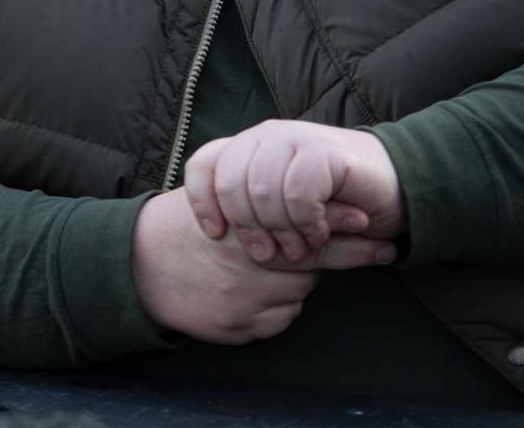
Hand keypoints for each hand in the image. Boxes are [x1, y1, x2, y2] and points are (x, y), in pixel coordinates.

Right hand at [130, 190, 392, 343]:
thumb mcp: (216, 198)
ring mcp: (244, 299)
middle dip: (348, 253)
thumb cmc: (187, 228)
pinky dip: (274, 308)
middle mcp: (247, 263)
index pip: (303, 224)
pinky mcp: (239, 328)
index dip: (338, 223)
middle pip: (312, 262)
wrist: (140, 268)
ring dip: (294, 280)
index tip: (369, 219)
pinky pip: (279, 318)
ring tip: (267, 266)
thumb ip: (258, 198)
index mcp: (244, 226)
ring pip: (298, 292)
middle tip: (382, 248)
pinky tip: (253, 295)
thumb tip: (309, 195)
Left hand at [184, 121, 404, 266]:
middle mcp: (267, 136)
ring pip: (262, 191)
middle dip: (248, 228)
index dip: (202, 202)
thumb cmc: (334, 207)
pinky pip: (297, 194)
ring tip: (300, 247)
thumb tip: (207, 237)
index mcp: (250, 146)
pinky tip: (319, 232)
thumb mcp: (284, 217)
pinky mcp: (322, 150)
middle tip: (272, 254)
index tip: (216, 234)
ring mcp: (294, 138)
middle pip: (230, 184)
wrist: (397, 189)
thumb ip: (250, 218)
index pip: (203, 165)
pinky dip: (306, 222)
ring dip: (281, 230)